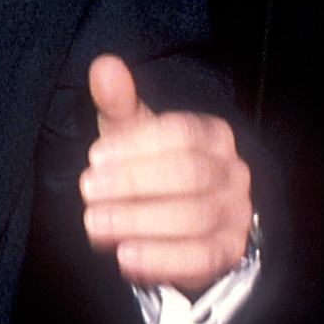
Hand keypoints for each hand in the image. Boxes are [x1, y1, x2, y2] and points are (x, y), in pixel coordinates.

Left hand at [78, 55, 253, 289]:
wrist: (176, 229)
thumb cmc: (152, 172)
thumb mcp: (133, 137)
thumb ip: (119, 104)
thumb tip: (104, 65)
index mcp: (212, 136)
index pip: (182, 133)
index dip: (137, 146)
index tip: (95, 159)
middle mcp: (232, 172)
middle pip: (190, 174)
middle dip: (133, 184)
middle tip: (88, 192)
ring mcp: (235, 214)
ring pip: (195, 217)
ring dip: (139, 222)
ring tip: (95, 225)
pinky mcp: (228, 254)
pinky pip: (201, 258)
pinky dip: (161, 259)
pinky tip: (124, 257)